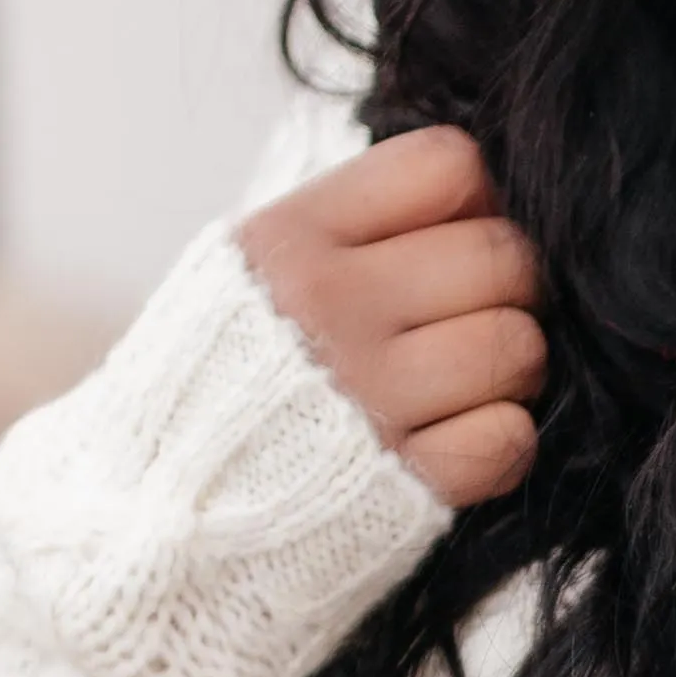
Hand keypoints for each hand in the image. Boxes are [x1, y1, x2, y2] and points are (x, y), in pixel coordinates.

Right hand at [239, 125, 543, 506]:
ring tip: (459, 385)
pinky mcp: (403, 485)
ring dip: (508, 367)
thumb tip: (481, 199)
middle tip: (466, 320)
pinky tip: (451, 441)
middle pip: (500, 255)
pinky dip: (499, 443)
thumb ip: (352, 225)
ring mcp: (368, 399)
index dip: (473, 201)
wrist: (156, 510)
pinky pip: (510, 438)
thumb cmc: (227, 379)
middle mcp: (328, 309)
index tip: (449, 240)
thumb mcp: (254, 271)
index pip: (447, 166)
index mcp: (291, 240)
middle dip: (504, 287)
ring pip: (518, 345)